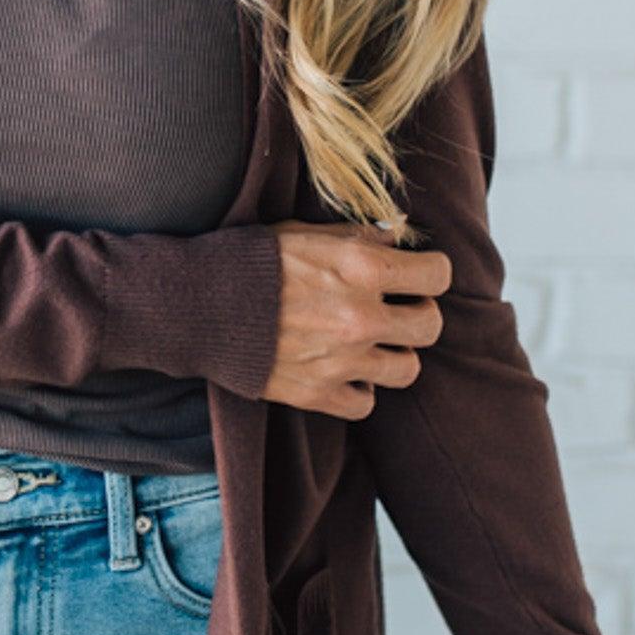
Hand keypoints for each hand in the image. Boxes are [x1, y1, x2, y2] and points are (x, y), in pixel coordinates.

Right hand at [259, 219, 451, 418]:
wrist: (197, 306)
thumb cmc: (250, 260)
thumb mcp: (305, 232)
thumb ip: (359, 235)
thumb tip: (399, 235)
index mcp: (361, 267)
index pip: (437, 275)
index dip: (431, 272)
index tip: (417, 274)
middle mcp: (360, 316)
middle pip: (430, 326)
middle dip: (419, 313)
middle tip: (397, 308)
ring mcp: (342, 360)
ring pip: (407, 369)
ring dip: (394, 354)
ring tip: (371, 342)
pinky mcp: (318, 393)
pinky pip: (366, 403)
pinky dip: (359, 389)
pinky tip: (343, 368)